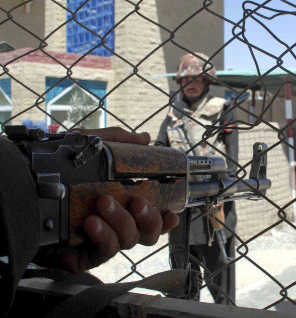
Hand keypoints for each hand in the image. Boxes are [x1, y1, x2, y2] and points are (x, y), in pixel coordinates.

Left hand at [55, 127, 177, 272]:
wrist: (25, 184)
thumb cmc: (59, 168)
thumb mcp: (90, 147)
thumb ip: (119, 142)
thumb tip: (146, 139)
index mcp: (124, 205)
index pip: (153, 217)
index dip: (166, 218)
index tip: (172, 212)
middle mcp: (117, 225)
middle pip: (147, 234)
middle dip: (148, 218)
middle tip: (136, 200)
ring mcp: (101, 241)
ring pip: (127, 241)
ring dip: (121, 222)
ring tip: (102, 204)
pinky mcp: (83, 255)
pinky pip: (103, 253)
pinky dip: (102, 237)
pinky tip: (91, 223)